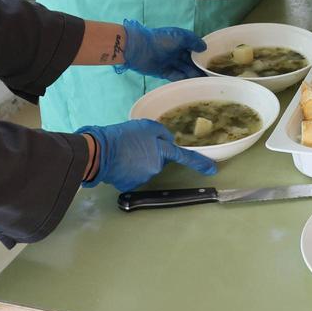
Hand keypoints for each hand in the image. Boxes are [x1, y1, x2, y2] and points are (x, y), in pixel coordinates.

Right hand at [77, 120, 217, 191]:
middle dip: (151, 154)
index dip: (200, 163)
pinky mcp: (131, 185)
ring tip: (124, 152)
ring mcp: (143, 178)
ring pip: (146, 168)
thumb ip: (161, 133)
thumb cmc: (121, 136)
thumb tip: (168, 140)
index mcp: (161, 150)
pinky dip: (129, 170)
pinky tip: (120, 162)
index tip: (212, 170)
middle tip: (135, 145)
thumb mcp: (144, 126)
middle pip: (159, 160)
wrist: (99, 152)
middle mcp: (156, 167)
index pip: (184, 156)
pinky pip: (134, 175)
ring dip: (139, 161)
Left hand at [118, 19, 205, 79]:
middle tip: (209, 75)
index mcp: (179, 40)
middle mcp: (175, 51)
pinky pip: (175, 76)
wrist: (140, 49)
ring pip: (184, 69)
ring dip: (192, 74)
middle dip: (198, 67)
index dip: (202, 55)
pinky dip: (182, 79)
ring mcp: (169, 62)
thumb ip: (193, 41)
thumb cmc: (161, 40)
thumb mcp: (180, 36)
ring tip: (202, 81)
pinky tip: (190, 82)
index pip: (194, 48)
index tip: (211, 62)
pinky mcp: (163, 72)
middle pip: (189, 60)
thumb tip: (204, 47)